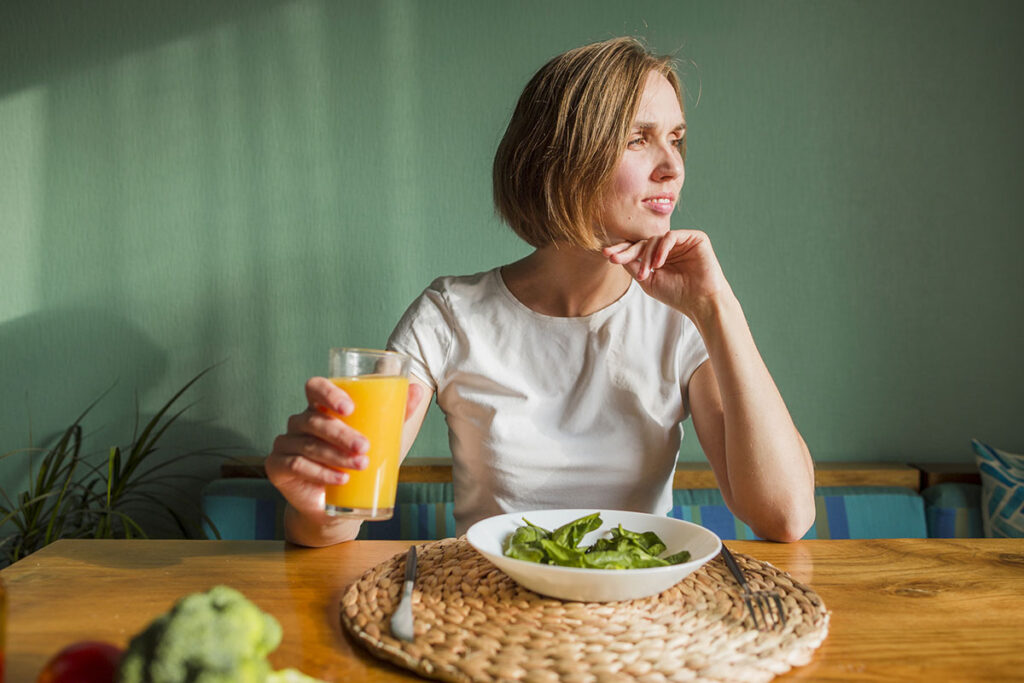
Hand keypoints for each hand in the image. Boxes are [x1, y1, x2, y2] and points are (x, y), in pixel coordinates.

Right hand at [265, 377, 425, 518]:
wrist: (339, 505)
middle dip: (341, 433)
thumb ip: (397, 412)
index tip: (350, 408)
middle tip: (364, 446)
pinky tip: (340, 480)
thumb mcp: (381, 437)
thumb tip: (419, 390)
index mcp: (321, 407)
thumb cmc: (358, 462)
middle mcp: (300, 422)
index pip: (316, 387)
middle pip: (315, 419)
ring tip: (361, 465)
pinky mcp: (278, 466)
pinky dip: (320, 473)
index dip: (329, 393)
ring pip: (308, 444)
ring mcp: (285, 443)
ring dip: (335, 455)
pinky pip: (296, 465)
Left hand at [603, 229, 731, 320]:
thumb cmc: (677, 295)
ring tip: (646, 273)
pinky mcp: (695, 238)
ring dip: (646, 256)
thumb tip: (615, 254)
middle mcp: (670, 247)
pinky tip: (658, 264)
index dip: (622, 251)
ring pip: (655, 239)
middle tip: (614, 258)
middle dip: (627, 250)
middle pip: (643, 242)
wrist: (701, 302)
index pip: (638, 248)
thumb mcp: (648, 281)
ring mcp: (682, 241)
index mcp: (660, 256)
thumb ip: (633, 266)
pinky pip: (670, 236)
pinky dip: (661, 249)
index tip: (606, 255)